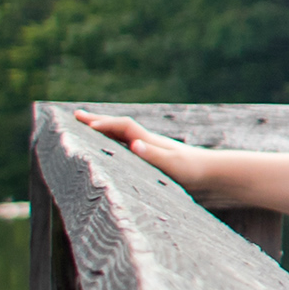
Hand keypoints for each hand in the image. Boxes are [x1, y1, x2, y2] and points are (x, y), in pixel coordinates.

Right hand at [75, 110, 210, 193]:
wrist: (212, 173)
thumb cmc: (193, 170)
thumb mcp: (173, 164)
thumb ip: (154, 155)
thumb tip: (134, 144)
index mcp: (149, 140)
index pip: (123, 126)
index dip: (105, 124)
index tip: (86, 124)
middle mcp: (147, 141)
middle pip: (118, 126)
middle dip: (97, 121)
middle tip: (76, 116)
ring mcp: (149, 148)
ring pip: (121, 135)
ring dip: (103, 130)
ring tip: (87, 126)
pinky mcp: (151, 158)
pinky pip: (126, 146)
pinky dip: (113, 141)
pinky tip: (110, 146)